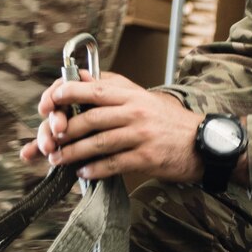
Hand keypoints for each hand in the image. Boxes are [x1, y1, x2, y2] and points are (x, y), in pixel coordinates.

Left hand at [21, 71, 199, 184]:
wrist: (203, 143)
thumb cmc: (168, 121)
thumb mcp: (143, 97)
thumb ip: (113, 90)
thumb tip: (78, 79)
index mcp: (131, 95)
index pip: (93, 88)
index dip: (66, 94)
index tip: (48, 102)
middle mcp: (135, 111)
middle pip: (90, 118)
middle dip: (64, 130)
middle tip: (48, 139)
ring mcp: (141, 135)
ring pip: (98, 142)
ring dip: (73, 152)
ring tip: (58, 158)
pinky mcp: (147, 158)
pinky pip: (114, 163)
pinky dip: (94, 169)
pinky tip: (82, 172)